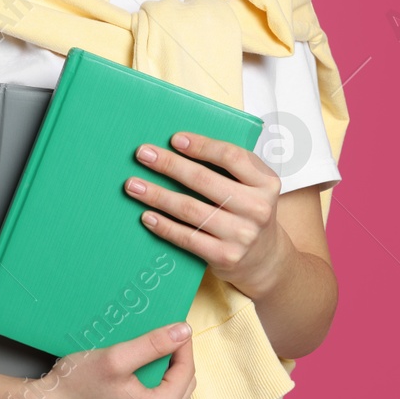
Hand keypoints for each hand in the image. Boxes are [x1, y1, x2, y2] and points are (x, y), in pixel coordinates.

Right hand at [0, 321, 196, 398]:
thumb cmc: (77, 387)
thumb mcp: (116, 358)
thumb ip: (153, 344)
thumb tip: (184, 331)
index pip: (186, 370)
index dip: (183, 344)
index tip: (175, 322)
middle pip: (182, 382)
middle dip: (175, 357)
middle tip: (161, 333)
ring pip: (170, 390)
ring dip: (164, 367)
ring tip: (148, 347)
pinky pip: (156, 398)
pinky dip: (152, 379)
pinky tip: (137, 364)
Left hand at [124, 132, 289, 298]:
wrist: (265, 259)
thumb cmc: (249, 212)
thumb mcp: (252, 186)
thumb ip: (227, 168)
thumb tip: (177, 146)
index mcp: (266, 182)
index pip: (231, 156)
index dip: (201, 145)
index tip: (174, 139)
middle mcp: (257, 208)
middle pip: (204, 180)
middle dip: (169, 165)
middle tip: (143, 154)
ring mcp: (242, 234)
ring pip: (190, 209)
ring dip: (157, 195)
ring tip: (134, 185)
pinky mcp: (225, 256)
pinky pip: (187, 237)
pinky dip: (164, 225)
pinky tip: (147, 216)